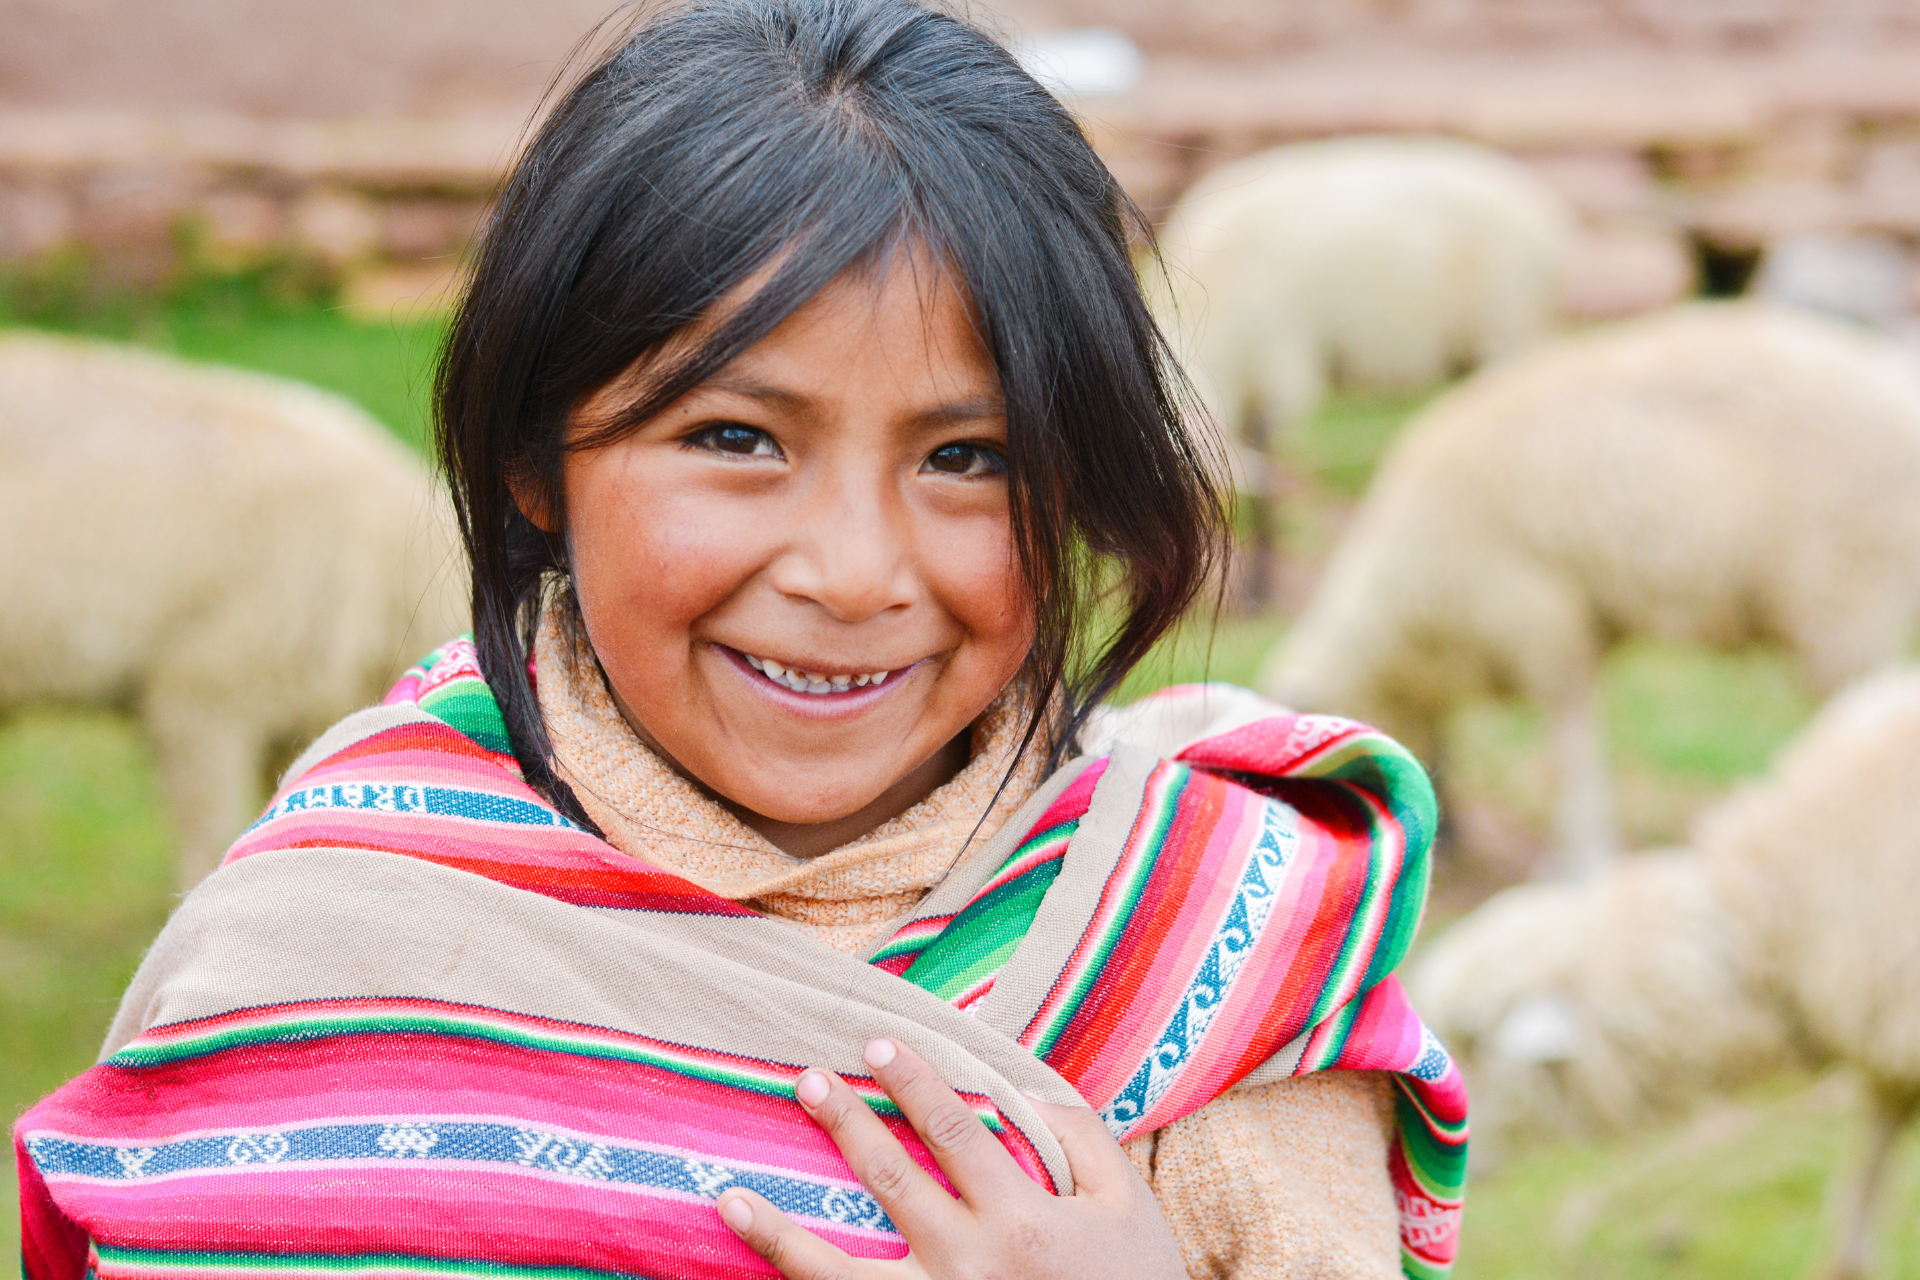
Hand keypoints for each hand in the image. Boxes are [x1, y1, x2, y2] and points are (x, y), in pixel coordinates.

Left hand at [715, 1037, 1184, 1279]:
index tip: (875, 1044)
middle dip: (844, 1123)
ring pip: (837, 1273)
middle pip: (888, 1180)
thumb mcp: (1127, 1206)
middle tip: (806, 1080)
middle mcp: (968, 1266)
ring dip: (779, 1232)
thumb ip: (1081, 1138)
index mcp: (1020, 1220)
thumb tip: (1023, 1089)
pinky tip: (762, 1273)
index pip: (952, 1129)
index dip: (911, 1081)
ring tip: (728, 1196)